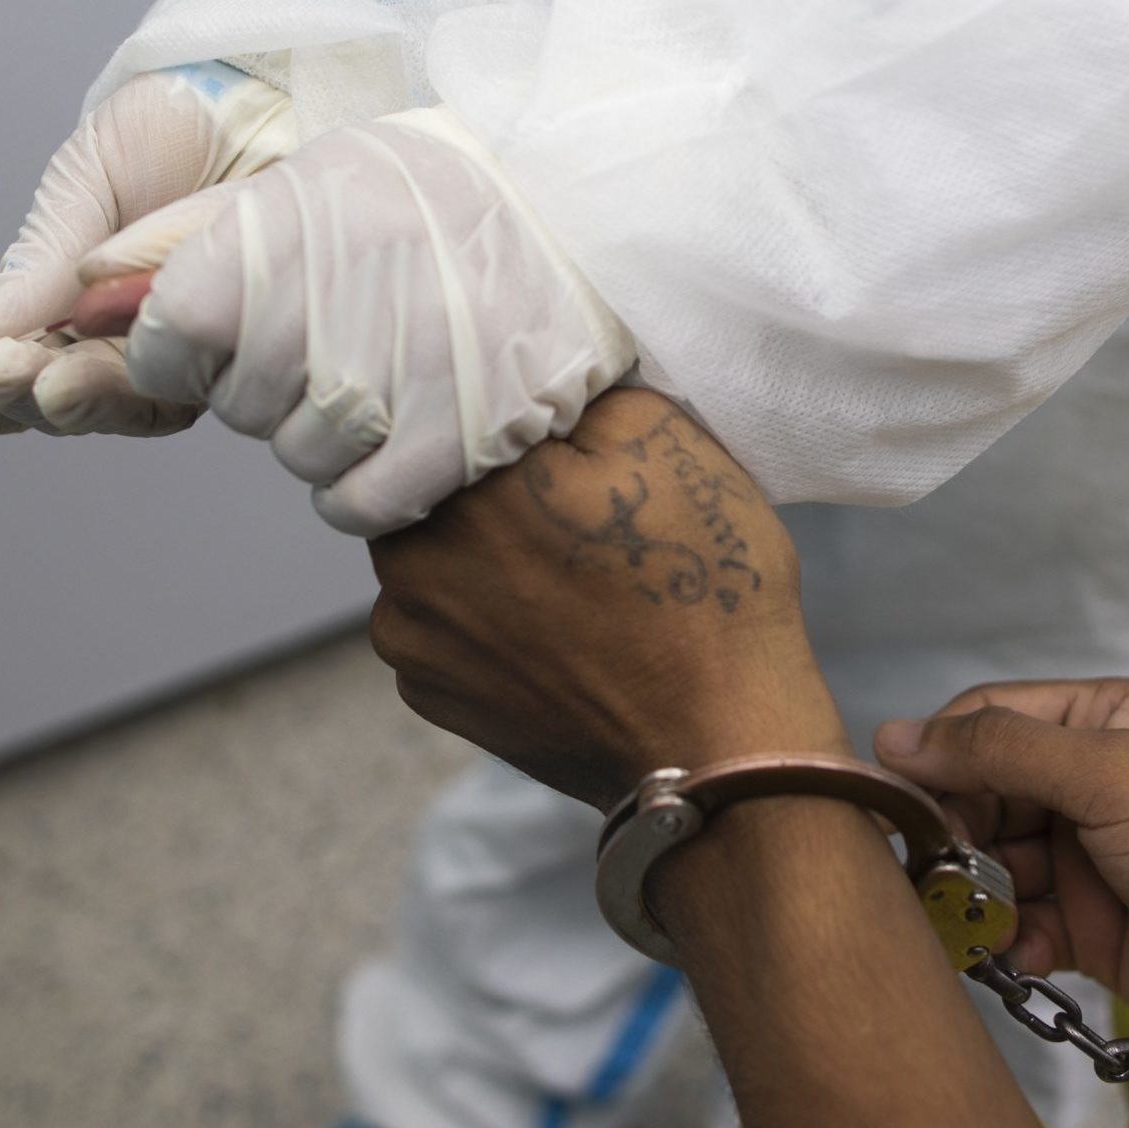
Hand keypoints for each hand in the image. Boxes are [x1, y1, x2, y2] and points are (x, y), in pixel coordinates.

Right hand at [0, 63, 294, 437]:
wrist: (263, 97)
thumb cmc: (174, 135)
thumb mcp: (83, 191)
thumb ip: (32, 270)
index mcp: (76, 306)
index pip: (23, 373)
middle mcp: (131, 340)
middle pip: (67, 404)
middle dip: (23, 397)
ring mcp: (187, 350)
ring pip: (125, 409)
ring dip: (76, 403)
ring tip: (44, 383)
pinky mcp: (241, 351)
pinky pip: (188, 386)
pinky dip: (141, 386)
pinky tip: (101, 374)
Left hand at [123, 106, 637, 536]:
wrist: (573, 222)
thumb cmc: (424, 206)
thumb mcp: (306, 188)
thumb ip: (189, 248)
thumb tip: (68, 310)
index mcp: (285, 229)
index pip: (171, 337)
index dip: (187, 353)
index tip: (228, 340)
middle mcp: (336, 300)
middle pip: (240, 404)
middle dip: (271, 387)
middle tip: (342, 341)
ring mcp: (398, 377)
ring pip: (298, 457)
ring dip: (326, 436)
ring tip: (388, 377)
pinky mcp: (456, 440)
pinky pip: (356, 503)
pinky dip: (366, 488)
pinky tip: (400, 441)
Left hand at [368, 389, 845, 805]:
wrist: (720, 747)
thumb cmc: (705, 587)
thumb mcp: (668, 440)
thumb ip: (580, 391)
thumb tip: (539, 379)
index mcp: (458, 482)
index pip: (439, 407)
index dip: (492, 409)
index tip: (541, 428)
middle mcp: (407, 560)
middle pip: (428, 487)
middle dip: (484, 488)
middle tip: (567, 506)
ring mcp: (411, 640)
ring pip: (432, 561)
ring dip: (480, 557)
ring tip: (568, 579)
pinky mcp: (432, 698)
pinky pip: (443, 630)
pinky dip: (485, 623)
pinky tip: (556, 633)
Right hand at [875, 679, 1128, 1025]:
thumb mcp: (1112, 775)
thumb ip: (1001, 751)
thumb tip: (893, 737)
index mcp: (1109, 717)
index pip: (991, 717)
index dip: (939, 755)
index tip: (899, 803)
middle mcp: (1096, 778)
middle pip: (982, 793)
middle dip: (954, 832)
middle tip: (937, 873)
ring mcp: (1094, 855)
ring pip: (995, 864)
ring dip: (976, 893)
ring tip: (975, 921)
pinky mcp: (1093, 926)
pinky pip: (1023, 923)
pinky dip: (1009, 939)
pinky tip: (1015, 954)